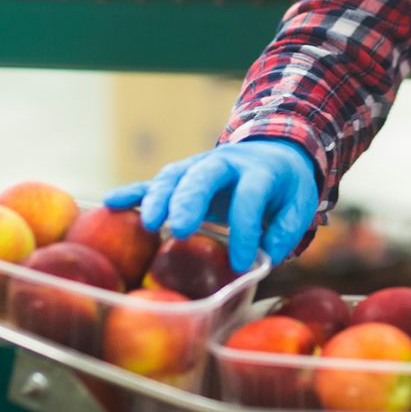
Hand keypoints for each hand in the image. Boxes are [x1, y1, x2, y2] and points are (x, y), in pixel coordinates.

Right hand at [103, 139, 318, 273]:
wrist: (273, 148)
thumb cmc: (285, 186)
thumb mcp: (299, 204)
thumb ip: (285, 230)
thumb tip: (263, 258)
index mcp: (260, 170)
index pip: (250, 195)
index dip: (245, 228)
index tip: (241, 263)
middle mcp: (226, 162)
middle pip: (204, 175)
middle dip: (189, 201)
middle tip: (178, 230)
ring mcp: (200, 165)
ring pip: (175, 175)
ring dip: (159, 197)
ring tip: (147, 224)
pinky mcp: (182, 174)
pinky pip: (155, 181)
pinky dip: (134, 191)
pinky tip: (111, 203)